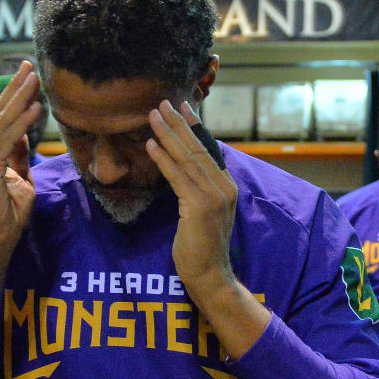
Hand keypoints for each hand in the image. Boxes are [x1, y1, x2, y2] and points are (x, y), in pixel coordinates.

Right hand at [0, 61, 41, 259]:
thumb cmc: (6, 216)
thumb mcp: (19, 180)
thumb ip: (18, 157)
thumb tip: (23, 136)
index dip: (14, 97)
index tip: (29, 78)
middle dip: (16, 87)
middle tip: (30, 65)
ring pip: (2, 120)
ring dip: (20, 97)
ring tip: (36, 78)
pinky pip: (8, 138)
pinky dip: (22, 120)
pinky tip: (36, 105)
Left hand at [145, 100, 236, 297]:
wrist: (211, 276)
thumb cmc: (202, 248)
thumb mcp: (204, 213)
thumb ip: (199, 191)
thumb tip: (185, 171)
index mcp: (227, 186)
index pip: (208, 150)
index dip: (194, 127)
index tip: (183, 107)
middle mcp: (224, 187)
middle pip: (198, 148)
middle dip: (179, 123)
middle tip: (163, 102)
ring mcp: (214, 196)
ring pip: (187, 158)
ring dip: (168, 134)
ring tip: (153, 116)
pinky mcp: (199, 206)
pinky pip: (178, 177)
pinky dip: (164, 159)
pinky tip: (151, 144)